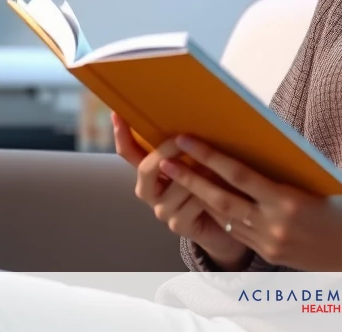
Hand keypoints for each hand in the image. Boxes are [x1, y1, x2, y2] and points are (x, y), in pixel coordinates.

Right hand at [112, 113, 251, 268]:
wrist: (224, 227)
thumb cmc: (211, 188)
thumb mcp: (197, 164)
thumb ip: (186, 149)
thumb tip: (187, 123)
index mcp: (150, 174)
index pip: (129, 153)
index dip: (122, 135)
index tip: (116, 114)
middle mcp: (150, 192)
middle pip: (146, 168)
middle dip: (166, 151)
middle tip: (183, 138)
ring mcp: (162, 210)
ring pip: (177, 183)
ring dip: (199, 173)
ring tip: (217, 168)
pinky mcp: (178, 225)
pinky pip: (193, 201)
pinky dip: (209, 192)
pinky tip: (222, 190)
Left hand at [159, 134, 341, 271]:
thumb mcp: (319, 183)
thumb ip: (286, 169)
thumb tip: (255, 145)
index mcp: (288, 200)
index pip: (239, 175)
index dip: (210, 157)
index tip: (187, 141)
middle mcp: (274, 224)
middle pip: (222, 199)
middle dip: (191, 179)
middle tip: (166, 161)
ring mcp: (268, 242)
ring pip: (225, 217)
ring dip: (199, 197)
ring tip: (177, 179)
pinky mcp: (269, 254)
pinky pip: (238, 232)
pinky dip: (221, 215)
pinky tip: (206, 201)